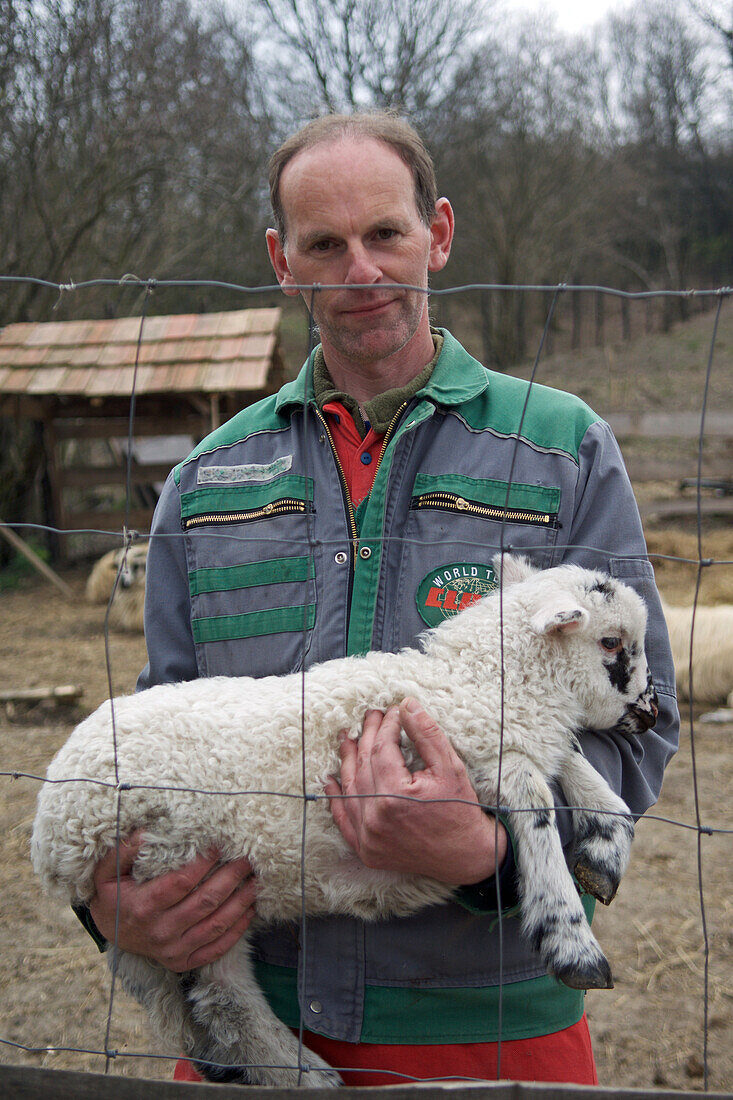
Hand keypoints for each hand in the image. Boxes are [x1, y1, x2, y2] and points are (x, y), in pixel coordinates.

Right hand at [89, 832, 257, 971]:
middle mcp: (161, 931)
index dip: (204, 863)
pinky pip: (216, 948)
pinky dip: (237, 930)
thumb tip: (145, 833)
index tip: (219, 845)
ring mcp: (173, 950)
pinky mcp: (182, 961)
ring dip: (241, 902)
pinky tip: (249, 910)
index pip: (182, 882)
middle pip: (205, 902)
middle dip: (231, 877)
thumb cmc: (113, 895)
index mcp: (144, 907)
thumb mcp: (106, 871)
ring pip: (216, 925)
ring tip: (256, 881)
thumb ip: (124, 851)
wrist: (109, 931)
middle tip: (247, 858)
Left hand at [324, 697, 506, 884]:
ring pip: (349, 789)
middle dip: (367, 735)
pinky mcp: (366, 850)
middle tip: (372, 715)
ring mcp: (368, 836)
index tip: (394, 711)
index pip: (382, 749)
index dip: (387, 726)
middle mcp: (375, 817)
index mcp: (396, 796)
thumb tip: (406, 705)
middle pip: (363, 765)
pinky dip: (337, 798)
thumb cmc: (461, 809)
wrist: (466, 856)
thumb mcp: (450, 766)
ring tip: (347, 738)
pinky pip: (344, 820)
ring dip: (347, 761)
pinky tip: (332, 780)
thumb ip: (426, 734)